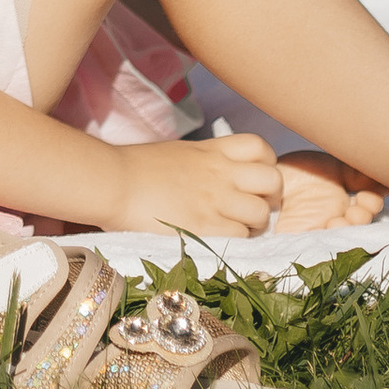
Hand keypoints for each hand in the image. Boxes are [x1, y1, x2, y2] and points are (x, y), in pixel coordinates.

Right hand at [94, 133, 286, 246]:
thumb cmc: (137, 167)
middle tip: (256, 206)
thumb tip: (215, 173)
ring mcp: (216, 200)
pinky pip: (242, 236)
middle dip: (271, 196)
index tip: (255, 177)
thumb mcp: (179, 152)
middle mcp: (221, 172)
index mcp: (213, 150)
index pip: (261, 147)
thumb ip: (204, 160)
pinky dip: (237, 240)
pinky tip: (221, 239)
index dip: (267, 163)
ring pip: (262, 213)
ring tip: (238, 228)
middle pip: (273, 180)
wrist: (114, 181)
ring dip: (255, 224)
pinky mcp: (207, 227)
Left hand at [266, 151, 386, 232]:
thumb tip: (385, 181)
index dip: (371, 205)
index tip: (370, 196)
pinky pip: (315, 246)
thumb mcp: (332, 168)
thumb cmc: (298, 171)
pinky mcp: (299, 240)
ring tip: (341, 220)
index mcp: (345, 204)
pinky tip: (326, 228)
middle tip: (357, 210)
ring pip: (340, 238)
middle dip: (361, 220)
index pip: (366, 209)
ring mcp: (318, 231)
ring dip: (346, 231)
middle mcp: (335, 220)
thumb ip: (356, 174)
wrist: (263, 174)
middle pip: (356, 228)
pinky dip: (325, 240)